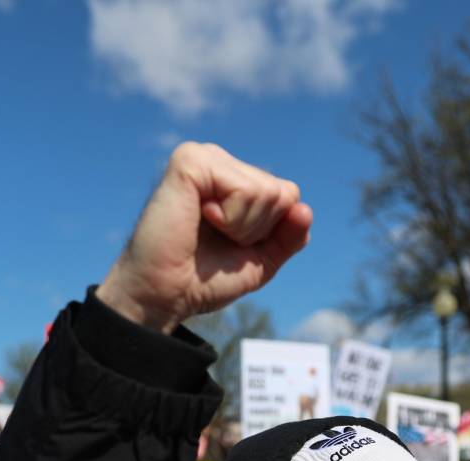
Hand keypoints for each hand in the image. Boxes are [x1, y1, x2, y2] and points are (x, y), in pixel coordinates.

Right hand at [96, 142, 312, 332]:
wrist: (165, 295)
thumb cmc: (202, 279)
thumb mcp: (260, 261)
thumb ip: (288, 237)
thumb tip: (305, 209)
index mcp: (234, 179)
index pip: (288, 194)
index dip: (269, 231)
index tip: (231, 244)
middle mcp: (220, 162)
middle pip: (282, 192)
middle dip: (257, 229)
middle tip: (217, 238)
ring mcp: (205, 157)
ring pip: (267, 191)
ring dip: (242, 226)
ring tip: (206, 229)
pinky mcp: (191, 161)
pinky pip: (246, 189)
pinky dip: (230, 217)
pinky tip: (199, 217)